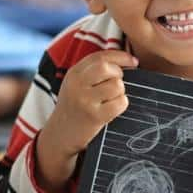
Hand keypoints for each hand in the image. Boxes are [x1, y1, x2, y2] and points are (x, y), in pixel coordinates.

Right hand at [35, 50, 136, 192]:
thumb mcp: (76, 84)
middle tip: (117, 83)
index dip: (120, 56)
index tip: (133, 61)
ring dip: (120, 92)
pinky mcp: (94, 116)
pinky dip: (121, 104)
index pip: (100, 56)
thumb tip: (125, 60)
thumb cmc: (74, 107)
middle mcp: (77, 84)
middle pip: (107, 67)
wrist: (59, 136)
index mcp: (74, 73)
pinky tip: (112, 109)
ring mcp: (84, 100)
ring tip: (111, 99)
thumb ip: (93, 71)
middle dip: (119, 73)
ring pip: (116, 85)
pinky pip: (120, 103)